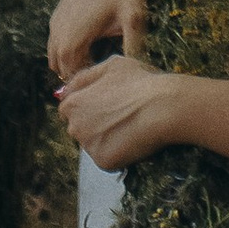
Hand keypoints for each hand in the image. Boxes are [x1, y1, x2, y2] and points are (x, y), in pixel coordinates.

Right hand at [47, 0, 148, 80]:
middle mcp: (59, 30)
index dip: (88, 81)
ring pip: (55, 53)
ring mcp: (56, 20)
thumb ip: (134, 48)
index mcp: (73, 37)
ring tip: (96, 60)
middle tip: (102, 73)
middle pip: (60, 67)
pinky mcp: (59, 11)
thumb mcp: (134, 19)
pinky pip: (56, 39)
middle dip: (78, 73)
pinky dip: (67, 47)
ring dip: (71, 60)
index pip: (72, 75)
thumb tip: (135, 72)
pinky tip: (90, 44)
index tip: (107, 79)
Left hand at [55, 49, 182, 168]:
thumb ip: (83, 78)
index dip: (90, 105)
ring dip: (107, 139)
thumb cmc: (140, 82)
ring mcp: (89, 147)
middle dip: (95, 124)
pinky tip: (134, 140)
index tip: (109, 104)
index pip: (69, 109)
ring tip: (131, 126)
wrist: (164, 106)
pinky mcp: (104, 162)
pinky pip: (108, 158)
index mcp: (72, 104)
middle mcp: (75, 127)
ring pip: (94, 144)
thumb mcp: (110, 66)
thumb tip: (64, 91)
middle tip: (122, 115)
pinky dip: (119, 153)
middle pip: (79, 128)